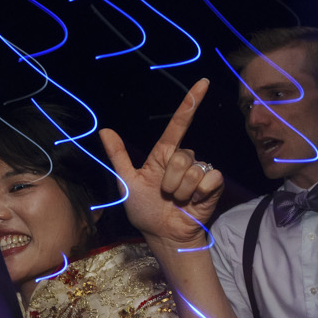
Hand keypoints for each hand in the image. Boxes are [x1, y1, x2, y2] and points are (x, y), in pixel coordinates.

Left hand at [98, 80, 225, 248]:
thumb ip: (118, 156)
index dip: (191, 103)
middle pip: (182, 154)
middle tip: (165, 195)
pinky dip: (198, 194)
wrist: (164, 235)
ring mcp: (199, 171)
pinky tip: (193, 202)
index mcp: (164, 155)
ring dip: (182, 190)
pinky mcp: (213, 184)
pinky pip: (209, 178)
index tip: (203, 83)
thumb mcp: (127, 182)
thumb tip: (104, 130)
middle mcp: (183, 160)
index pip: (178, 124)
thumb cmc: (145, 210)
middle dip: (170, 179)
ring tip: (178, 200)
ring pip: (193, 169)